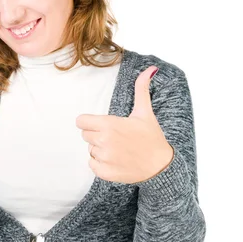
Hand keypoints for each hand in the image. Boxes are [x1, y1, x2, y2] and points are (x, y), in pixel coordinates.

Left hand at [75, 66, 173, 184]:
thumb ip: (141, 89)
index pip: (81, 121)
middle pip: (85, 135)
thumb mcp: (145, 112)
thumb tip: (150, 69)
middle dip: (97, 135)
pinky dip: (101, 164)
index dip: (90, 122)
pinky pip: (92, 164)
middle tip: (115, 137)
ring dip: (100, 149)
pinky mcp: (104, 172)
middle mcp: (104, 141)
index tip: (102, 125)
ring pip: (90, 149)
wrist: (161, 166)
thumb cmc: (151, 137)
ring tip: (118, 149)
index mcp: (109, 125)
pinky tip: (116, 160)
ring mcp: (104, 158)